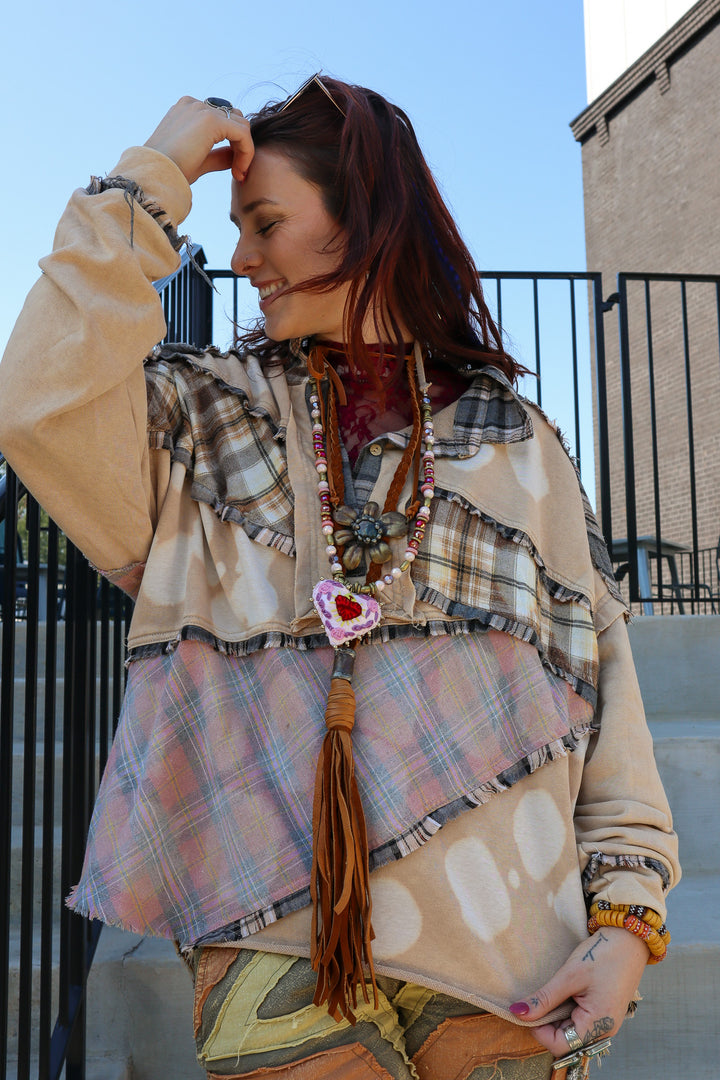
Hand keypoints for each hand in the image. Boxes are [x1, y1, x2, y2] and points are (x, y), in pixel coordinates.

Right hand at [144, 97, 253, 184]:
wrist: (155, 175)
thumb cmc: (170, 172)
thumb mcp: (198, 161)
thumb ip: (217, 155)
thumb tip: (236, 155)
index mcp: (187, 110)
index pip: (222, 120)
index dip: (234, 144)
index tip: (235, 172)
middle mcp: (194, 105)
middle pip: (234, 118)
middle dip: (242, 145)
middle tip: (239, 173)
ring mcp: (201, 109)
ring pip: (241, 125)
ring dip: (245, 151)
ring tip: (238, 174)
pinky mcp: (211, 120)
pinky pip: (243, 133)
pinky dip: (247, 153)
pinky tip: (239, 171)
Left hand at [509, 927, 648, 1056]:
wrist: (629, 938)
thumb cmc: (602, 954)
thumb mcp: (569, 975)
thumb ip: (544, 998)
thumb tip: (518, 1013)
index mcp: (599, 1025)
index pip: (561, 1045)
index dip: (540, 1031)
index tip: (528, 1009)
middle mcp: (605, 1030)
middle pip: (566, 1041)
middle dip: (547, 1023)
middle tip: (537, 998)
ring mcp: (606, 1022)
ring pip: (572, 1031)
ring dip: (557, 1016)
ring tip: (552, 991)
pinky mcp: (604, 1012)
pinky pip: (581, 1020)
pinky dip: (567, 1010)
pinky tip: (564, 992)